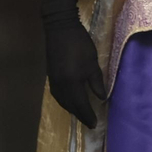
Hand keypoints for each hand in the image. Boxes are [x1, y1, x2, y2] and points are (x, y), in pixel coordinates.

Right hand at [40, 0, 105, 127]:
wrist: (60, 28)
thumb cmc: (79, 44)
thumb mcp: (92, 62)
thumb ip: (96, 81)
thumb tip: (101, 98)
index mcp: (71, 83)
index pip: (80, 105)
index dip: (87, 115)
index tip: (94, 124)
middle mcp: (60, 86)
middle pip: (70, 105)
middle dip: (79, 115)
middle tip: (88, 122)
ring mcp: (53, 81)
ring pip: (62, 101)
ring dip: (71, 109)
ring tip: (80, 113)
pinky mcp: (51, 75)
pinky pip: (57, 95)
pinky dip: (65, 101)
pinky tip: (69, 100)